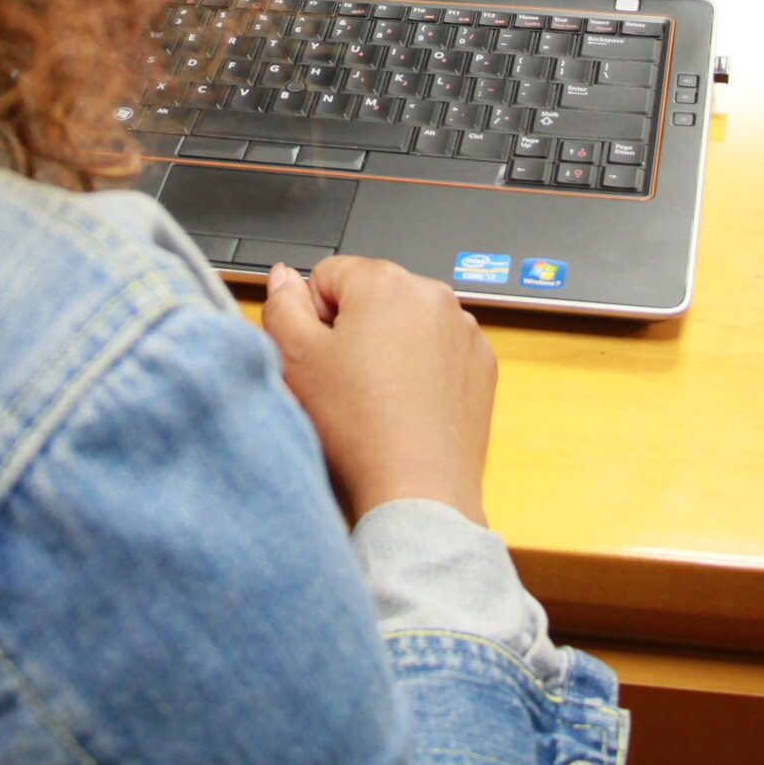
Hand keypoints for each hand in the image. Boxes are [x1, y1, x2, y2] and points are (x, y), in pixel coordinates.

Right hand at [260, 256, 496, 526]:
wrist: (418, 489)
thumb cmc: (358, 428)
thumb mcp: (295, 359)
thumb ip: (282, 305)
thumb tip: (285, 277)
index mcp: (386, 282)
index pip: (329, 275)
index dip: (313, 317)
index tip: (319, 356)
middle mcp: (433, 295)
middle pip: (372, 296)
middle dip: (353, 329)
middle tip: (344, 381)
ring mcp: (464, 330)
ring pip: (407, 324)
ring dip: (389, 348)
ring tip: (377, 398)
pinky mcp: (481, 364)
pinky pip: (440, 351)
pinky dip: (423, 369)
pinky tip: (407, 405)